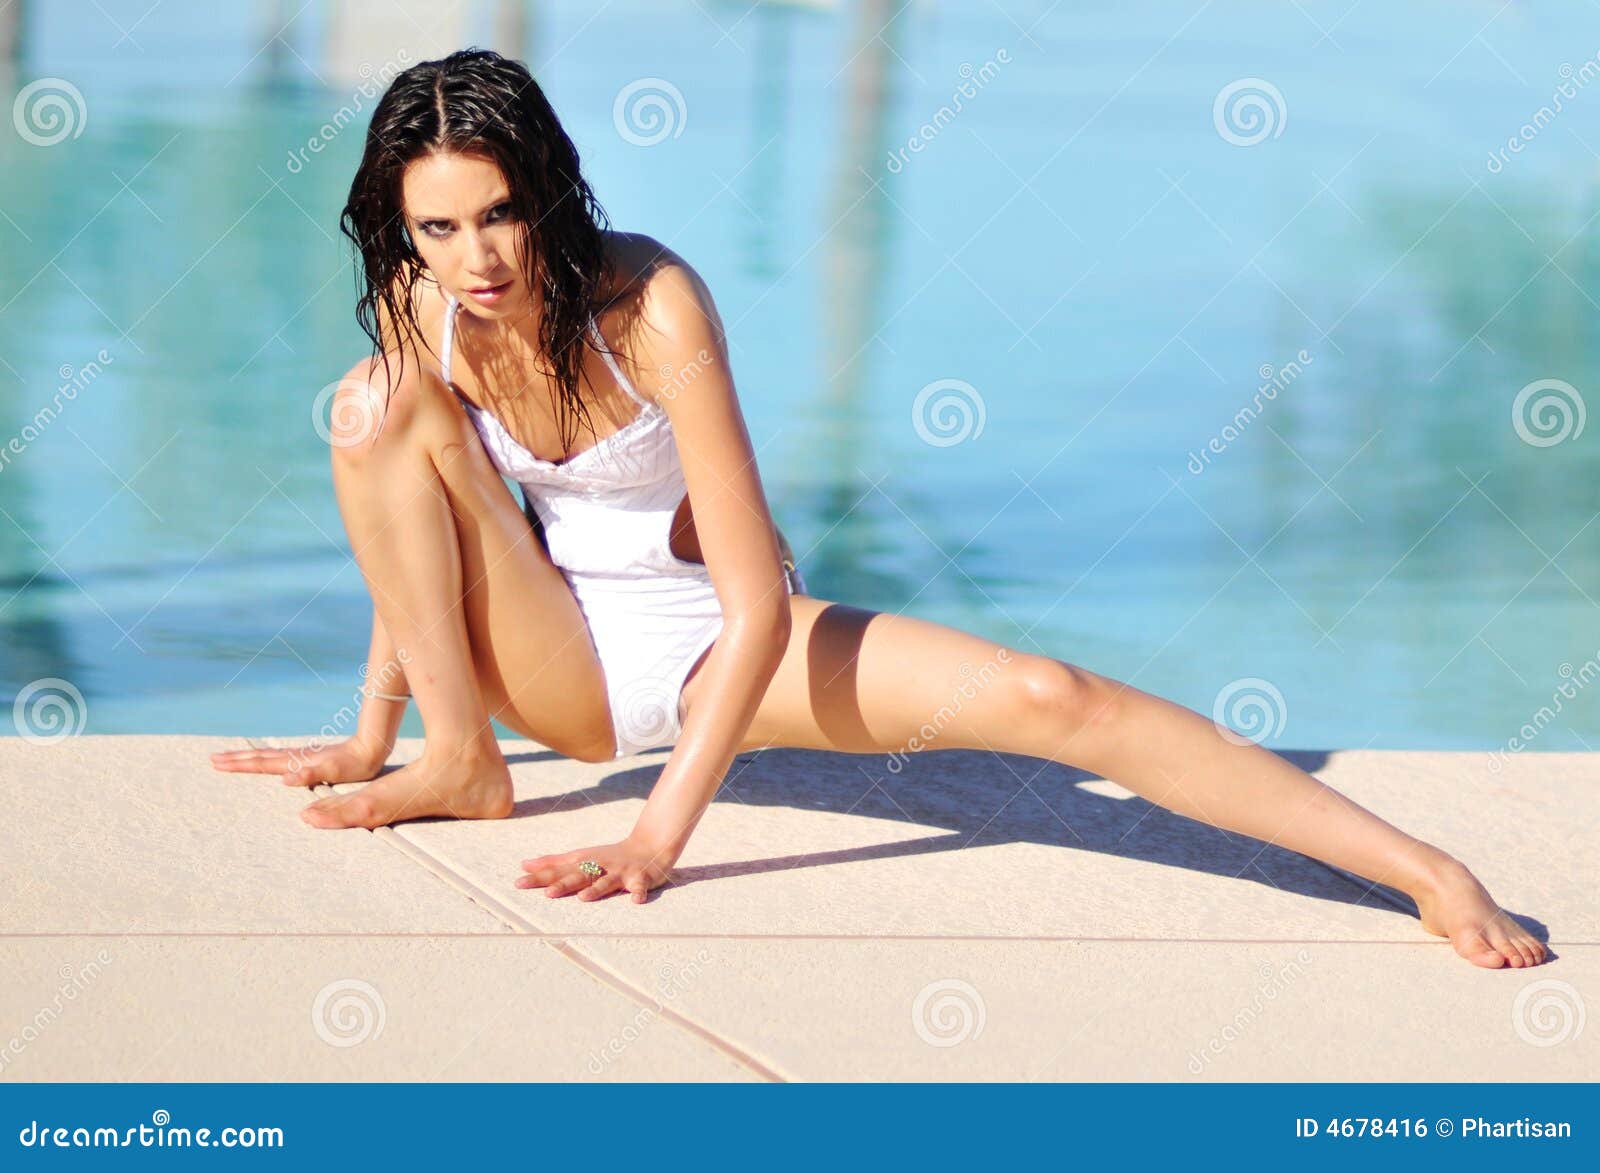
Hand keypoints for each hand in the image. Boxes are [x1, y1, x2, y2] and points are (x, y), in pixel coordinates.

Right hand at [209, 735, 390, 787]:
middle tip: (212, 759)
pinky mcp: (309, 758)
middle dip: (236, 759)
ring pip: (267, 756)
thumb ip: (310, 774)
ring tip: (230, 757)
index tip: (217, 763)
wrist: (369, 749)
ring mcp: (301, 756)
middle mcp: (295, 757)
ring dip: (247, 757)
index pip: (261, 763)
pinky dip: (266, 759)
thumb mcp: (334, 772)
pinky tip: (266, 760)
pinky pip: (279, 758)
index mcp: (295, 762)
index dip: (239, 764)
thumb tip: (285, 779)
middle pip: (259, 758)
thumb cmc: (353, 765)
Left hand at [516, 835, 676, 902]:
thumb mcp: (580, 857)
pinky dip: (638, 893)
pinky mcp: (640, 878)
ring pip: (606, 881)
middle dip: (563, 884)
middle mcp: (600, 867)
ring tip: (583, 898)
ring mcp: (620, 872)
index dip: (539, 878)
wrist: (649, 846)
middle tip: (547, 894)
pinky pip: (640, 887)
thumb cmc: (608, 856)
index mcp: (584, 863)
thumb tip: (524, 865)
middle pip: (579, 876)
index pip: (558, 871)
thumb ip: (553, 862)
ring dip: (596, 889)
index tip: (518, 884)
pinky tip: (635, 901)